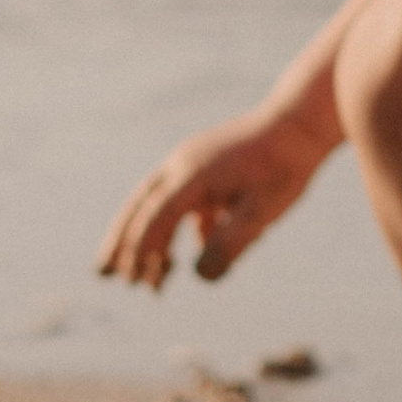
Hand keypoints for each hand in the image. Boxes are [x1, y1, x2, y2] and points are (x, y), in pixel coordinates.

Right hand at [96, 105, 333, 290]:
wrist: (299, 123)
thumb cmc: (283, 167)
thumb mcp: (262, 211)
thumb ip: (231, 243)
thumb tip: (200, 276)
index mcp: (193, 174)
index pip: (157, 216)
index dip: (142, 248)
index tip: (130, 279)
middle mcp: (181, 165)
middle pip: (139, 208)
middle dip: (120, 243)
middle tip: (101, 274)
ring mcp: (188, 163)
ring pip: (153, 206)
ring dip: (142, 240)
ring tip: (139, 278)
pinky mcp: (201, 168)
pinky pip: (179, 203)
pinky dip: (174, 230)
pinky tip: (183, 256)